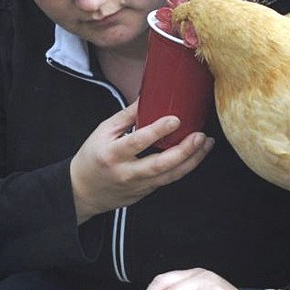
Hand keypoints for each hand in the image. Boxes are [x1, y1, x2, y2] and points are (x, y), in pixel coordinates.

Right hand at [70, 101, 214, 222]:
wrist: (83, 192)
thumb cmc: (92, 157)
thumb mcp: (103, 132)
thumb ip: (126, 116)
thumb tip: (147, 96)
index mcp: (112, 154)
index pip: (137, 142)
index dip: (157, 131)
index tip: (175, 119)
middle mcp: (126, 173)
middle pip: (159, 165)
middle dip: (184, 151)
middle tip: (200, 136)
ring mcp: (137, 186)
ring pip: (169, 176)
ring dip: (192, 161)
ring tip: (206, 144)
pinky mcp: (145, 193)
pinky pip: (168, 180)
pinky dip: (184, 167)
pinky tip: (195, 155)